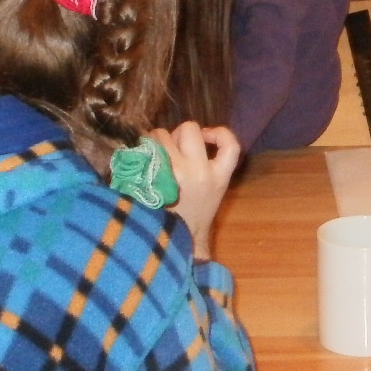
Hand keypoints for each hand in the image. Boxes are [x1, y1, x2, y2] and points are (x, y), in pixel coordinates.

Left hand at [149, 122, 240, 256]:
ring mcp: (172, 173)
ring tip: (154, 153)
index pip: (230, 145)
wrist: (174, 240)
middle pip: (188, 129)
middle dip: (178, 134)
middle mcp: (197, 171)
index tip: (207, 136)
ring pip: (161, 134)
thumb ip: (210, 164)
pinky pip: (144, 148)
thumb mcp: (215, 191)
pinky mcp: (149, 177)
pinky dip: (141, 147)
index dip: (219, 133)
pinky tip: (141, 154)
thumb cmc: (193, 215)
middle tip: (172, 148)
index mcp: (218, 177)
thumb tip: (193, 137)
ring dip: (156, 139)